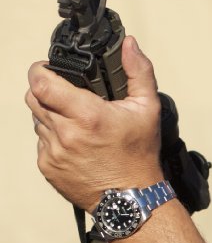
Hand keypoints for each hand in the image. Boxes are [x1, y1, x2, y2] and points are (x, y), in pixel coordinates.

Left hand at [25, 36, 163, 210]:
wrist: (130, 198)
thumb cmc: (139, 154)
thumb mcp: (148, 108)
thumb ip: (138, 71)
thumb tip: (129, 44)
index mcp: (87, 115)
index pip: (41, 82)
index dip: (41, 70)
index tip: (50, 68)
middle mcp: (65, 133)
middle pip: (33, 97)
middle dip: (46, 90)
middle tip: (66, 93)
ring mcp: (52, 152)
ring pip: (37, 119)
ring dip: (51, 114)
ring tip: (77, 121)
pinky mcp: (47, 167)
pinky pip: (41, 142)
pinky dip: (54, 136)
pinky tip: (76, 142)